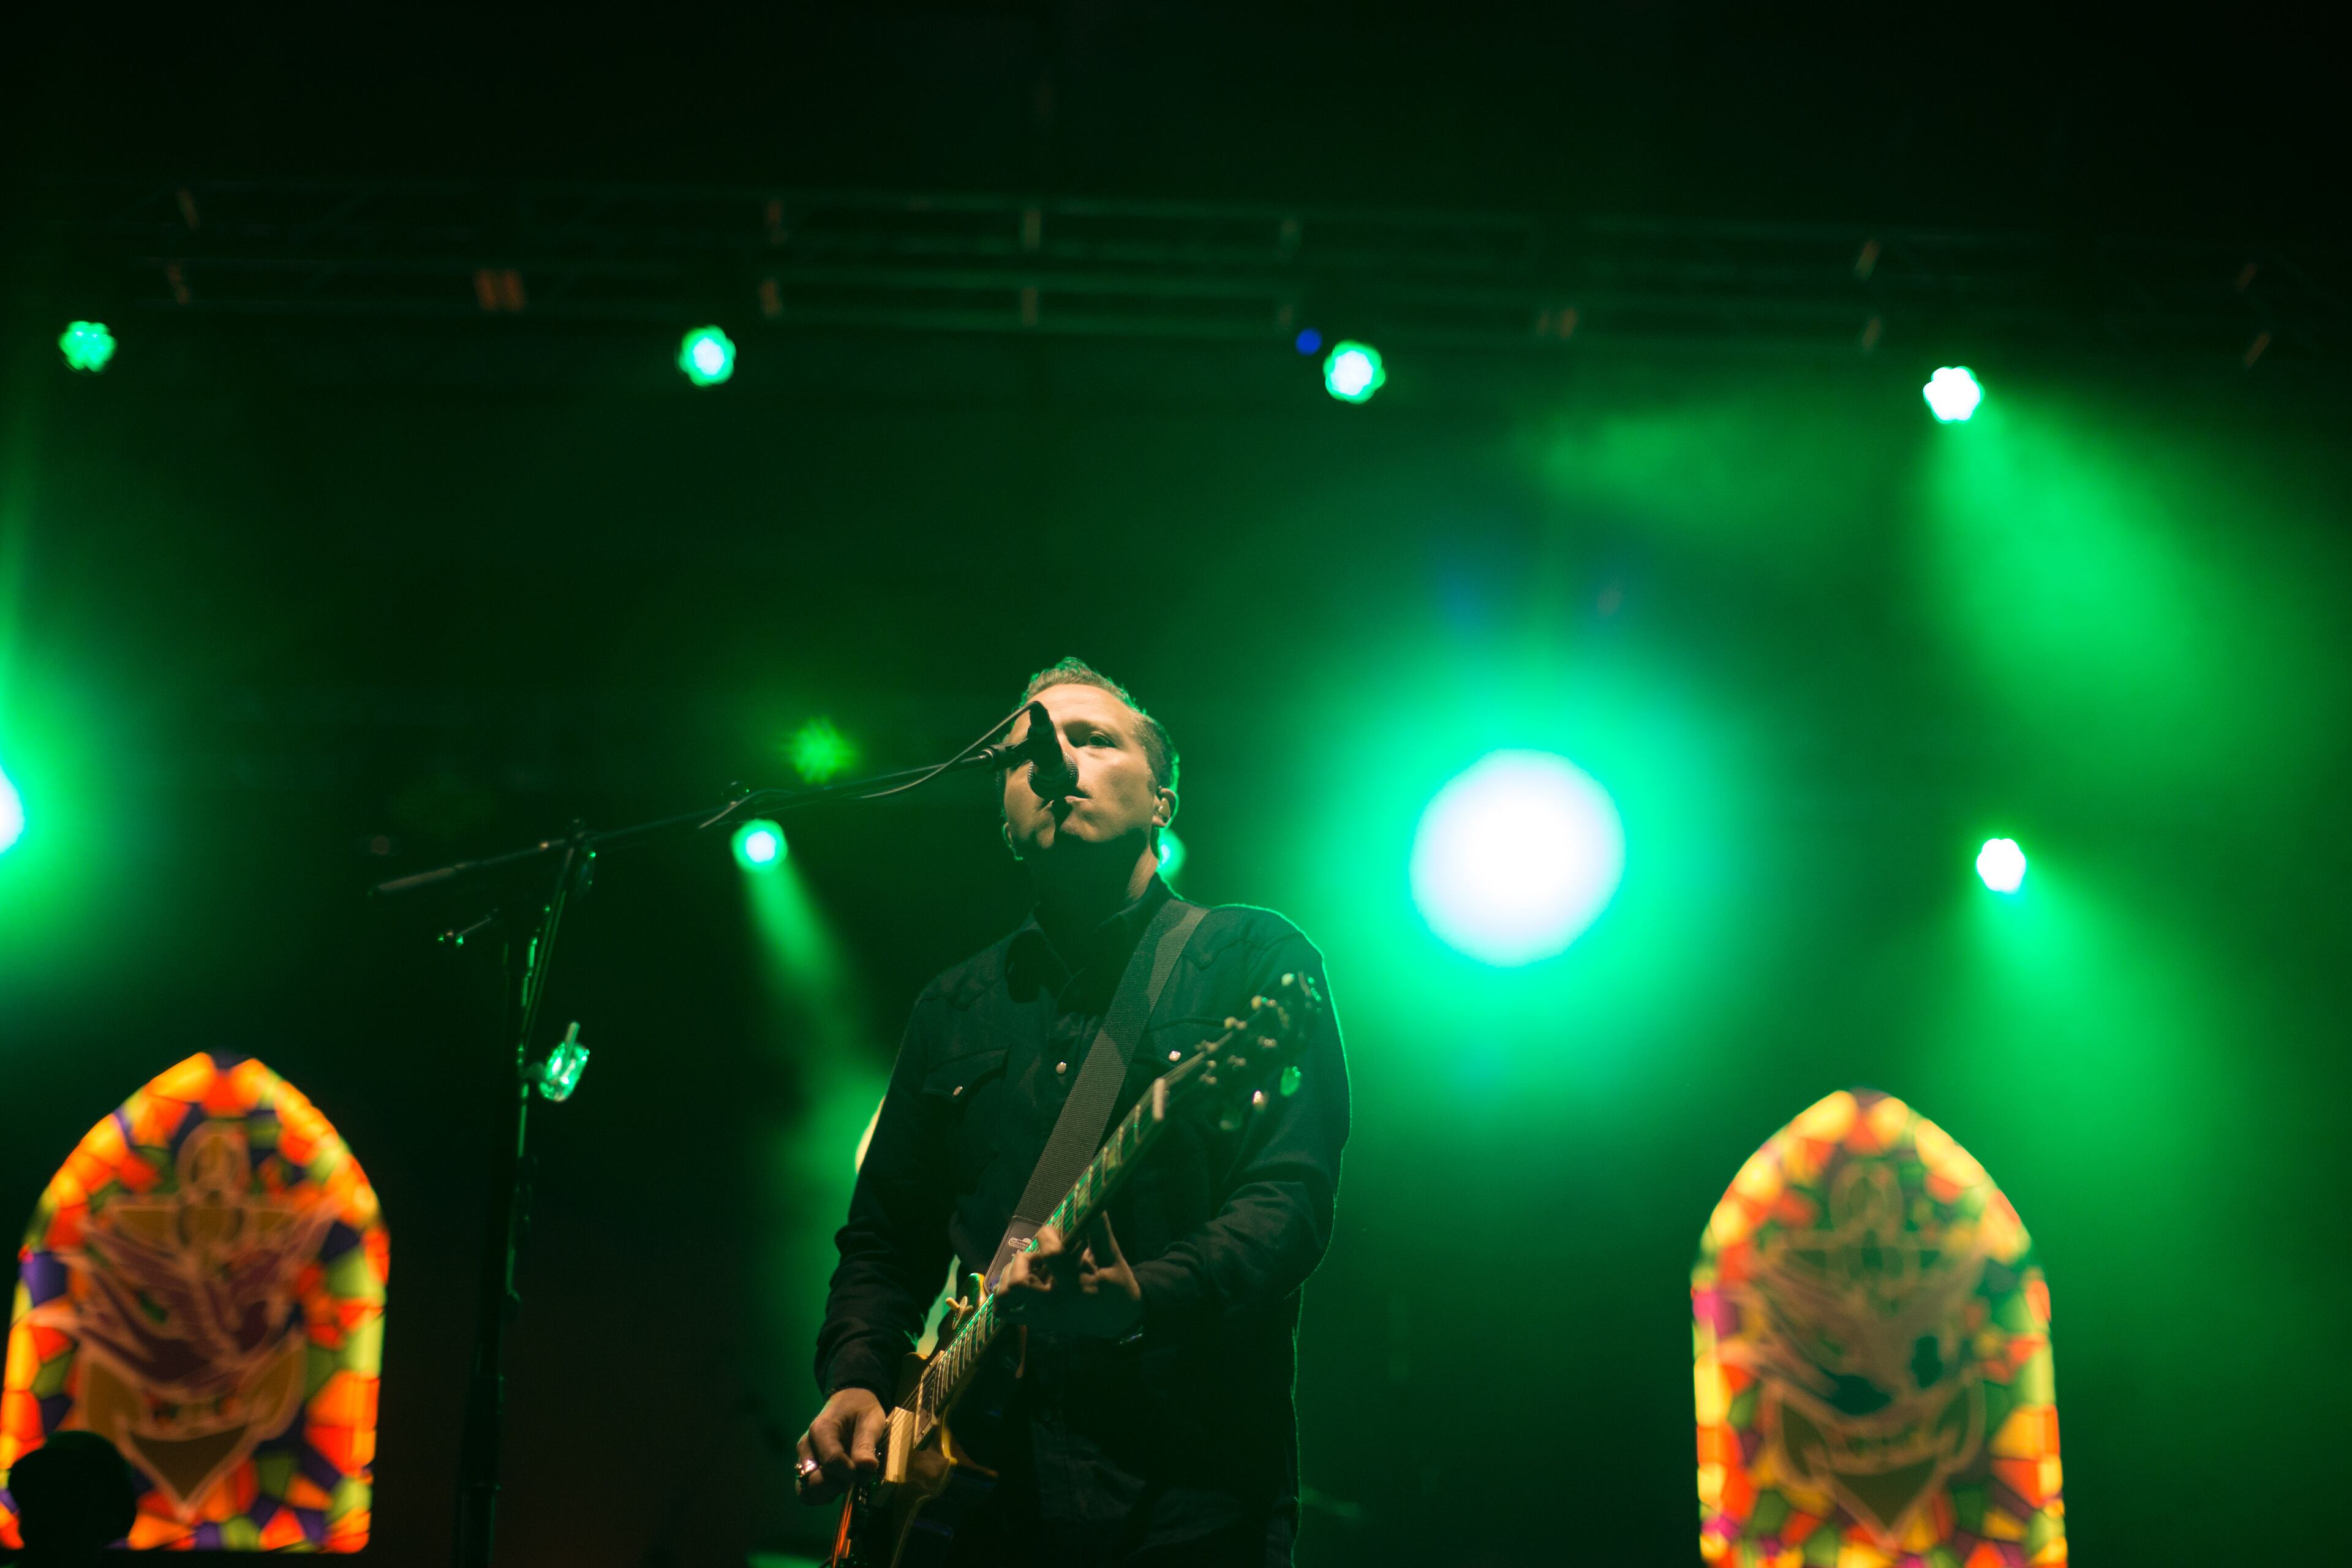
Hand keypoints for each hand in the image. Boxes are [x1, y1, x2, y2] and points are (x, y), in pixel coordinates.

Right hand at [795, 1386, 885, 1504]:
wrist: (850, 1402)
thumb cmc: (861, 1410)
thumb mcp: (870, 1421)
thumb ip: (866, 1445)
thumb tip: (867, 1467)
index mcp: (821, 1430)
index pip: (831, 1461)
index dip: (851, 1472)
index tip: (866, 1470)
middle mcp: (806, 1445)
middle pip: (814, 1480)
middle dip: (839, 1485)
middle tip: (857, 1476)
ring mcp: (804, 1458)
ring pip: (806, 1490)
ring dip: (829, 1493)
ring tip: (846, 1482)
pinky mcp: (807, 1469)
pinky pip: (806, 1491)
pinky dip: (822, 1495)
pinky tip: (838, 1487)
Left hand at [995, 1216, 1143, 1338]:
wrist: (1118, 1320)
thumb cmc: (1117, 1287)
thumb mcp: (1113, 1259)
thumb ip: (1099, 1233)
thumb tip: (1092, 1204)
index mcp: (1077, 1288)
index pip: (1051, 1256)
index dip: (1047, 1235)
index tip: (1054, 1230)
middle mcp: (1055, 1305)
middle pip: (1019, 1283)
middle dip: (1023, 1261)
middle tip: (1037, 1256)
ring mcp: (1043, 1316)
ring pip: (1006, 1297)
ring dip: (1010, 1276)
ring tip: (1027, 1268)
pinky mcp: (1037, 1322)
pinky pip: (1006, 1312)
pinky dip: (1004, 1296)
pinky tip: (1019, 1282)